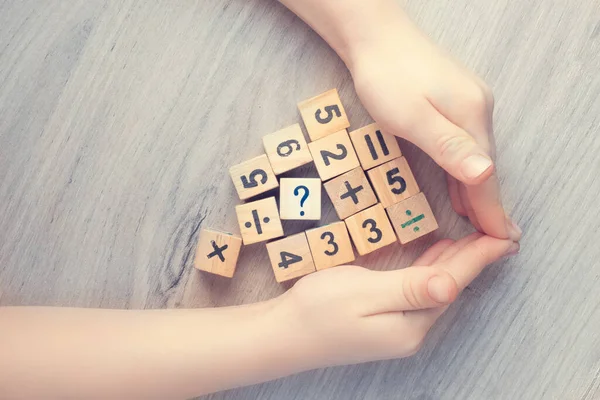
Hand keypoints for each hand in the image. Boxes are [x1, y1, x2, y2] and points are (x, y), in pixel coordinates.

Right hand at [273, 233, 517, 368]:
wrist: (282, 334)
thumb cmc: (317, 310)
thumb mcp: (364, 293)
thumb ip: (410, 288)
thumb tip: (453, 284)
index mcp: (411, 323)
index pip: (454, 282)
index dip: (479, 257)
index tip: (506, 236)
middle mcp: (410, 328)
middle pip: (449, 285)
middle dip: (474, 258)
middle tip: (498, 231)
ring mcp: (396, 326)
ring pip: (435, 286)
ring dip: (455, 261)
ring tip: (477, 240)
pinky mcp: (383, 319)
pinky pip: (418, 289)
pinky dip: (431, 268)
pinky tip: (437, 256)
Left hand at [347, 21, 520, 241]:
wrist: (376, 37)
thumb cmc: (386, 78)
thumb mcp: (412, 117)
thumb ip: (448, 147)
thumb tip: (486, 175)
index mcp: (472, 118)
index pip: (486, 176)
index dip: (492, 211)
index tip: (503, 242)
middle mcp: (478, 111)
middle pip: (485, 168)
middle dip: (488, 206)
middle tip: (496, 241)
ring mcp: (468, 104)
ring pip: (475, 158)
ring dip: (476, 191)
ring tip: (479, 224)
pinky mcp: (454, 101)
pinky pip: (465, 146)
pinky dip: (463, 171)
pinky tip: (460, 186)